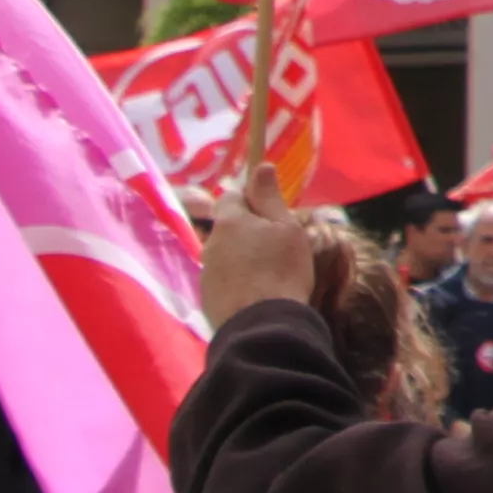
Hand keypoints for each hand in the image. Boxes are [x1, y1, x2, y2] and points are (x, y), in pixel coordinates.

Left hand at [200, 168, 326, 329]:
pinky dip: (236, 282)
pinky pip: (223, 280)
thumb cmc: (281, 271)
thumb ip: (270, 198)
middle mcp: (210, 243)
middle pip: (228, 228)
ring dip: (241, 259)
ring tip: (267, 276)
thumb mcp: (286, 228)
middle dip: (247, 233)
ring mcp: (205, 273)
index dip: (250, 202)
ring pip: (225, 255)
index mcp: (230, 221)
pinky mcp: (207, 299)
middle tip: (275, 249)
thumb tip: (261, 166)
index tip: (271, 217)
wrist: (262, 327)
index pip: (230, 195)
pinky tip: (255, 295)